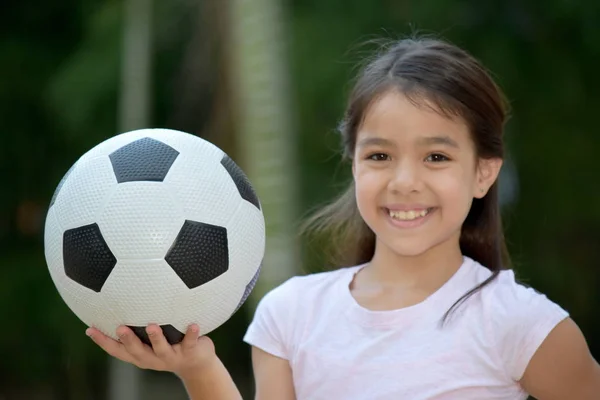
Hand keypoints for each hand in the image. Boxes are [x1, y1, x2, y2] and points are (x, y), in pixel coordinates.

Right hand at [86, 324, 217, 378]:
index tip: (90, 329)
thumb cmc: (169, 346)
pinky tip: (193, 324)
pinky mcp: (190, 352)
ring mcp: (171, 356)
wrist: (196, 364)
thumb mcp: (150, 341)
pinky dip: (191, 334)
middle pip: (137, 352)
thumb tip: (120, 299)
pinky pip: (190, 342)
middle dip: (128, 341)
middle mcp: (153, 358)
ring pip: (161, 348)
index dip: (103, 341)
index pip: (118, 350)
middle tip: (120, 328)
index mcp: (140, 355)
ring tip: (152, 326)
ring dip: (156, 338)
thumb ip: (137, 327)